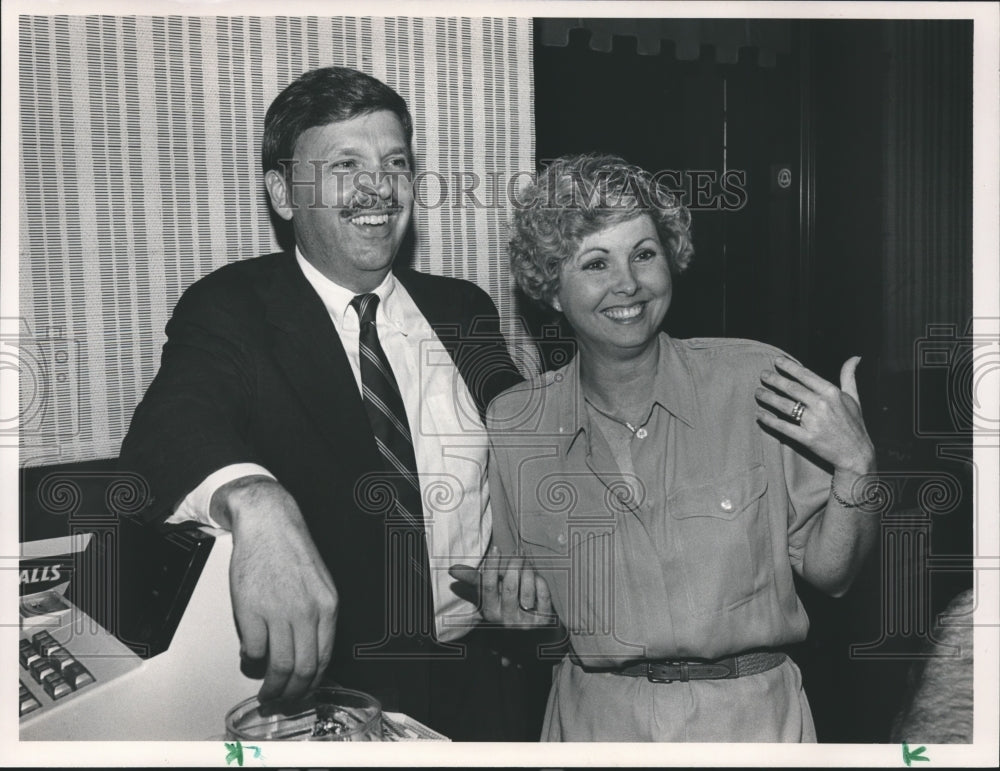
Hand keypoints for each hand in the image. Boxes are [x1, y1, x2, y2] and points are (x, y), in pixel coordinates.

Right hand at [214, 478, 337, 701]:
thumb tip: (309, 653)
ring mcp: (278, 612)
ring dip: (270, 686)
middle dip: (292, 694)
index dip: (312, 684)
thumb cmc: (291, 551)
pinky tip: (249, 658)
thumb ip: (318, 617)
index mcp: (327, 606)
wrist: (268, 523)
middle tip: (282, 700)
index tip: (303, 693)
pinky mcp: (250, 610)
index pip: (324, 660)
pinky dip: (251, 661)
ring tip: (265, 689)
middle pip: (302, 670)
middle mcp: (306, 612)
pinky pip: (253, 650)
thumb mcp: (320, 584)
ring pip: (277, 666)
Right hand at [449, 545, 555, 626]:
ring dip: (529, 572)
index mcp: (490, 612)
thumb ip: (474, 580)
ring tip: (528, 565)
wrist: (532, 632)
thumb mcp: (490, 595)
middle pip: (509, 586)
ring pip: (528, 589)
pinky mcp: (544, 621)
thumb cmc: (506, 605)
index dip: (492, 566)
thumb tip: (452, 569)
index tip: (496, 549)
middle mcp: (507, 621)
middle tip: (518, 553)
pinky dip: (540, 582)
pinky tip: (537, 579)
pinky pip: (543, 594)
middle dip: (515, 565)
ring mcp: (526, 622)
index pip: (487, 586)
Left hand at [755, 356, 874, 475]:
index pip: (805, 375)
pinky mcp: (807, 438)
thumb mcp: (854, 398)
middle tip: (762, 374)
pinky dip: (769, 420)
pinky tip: (759, 414)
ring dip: (768, 397)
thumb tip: (855, 357)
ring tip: (757, 392)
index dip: (789, 366)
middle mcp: (822, 405)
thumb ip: (849, 376)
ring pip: (784, 405)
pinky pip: (783, 427)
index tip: (776, 361)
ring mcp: (814, 422)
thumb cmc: (853, 424)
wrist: (856, 454)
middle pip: (791, 388)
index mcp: (832, 393)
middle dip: (774, 380)